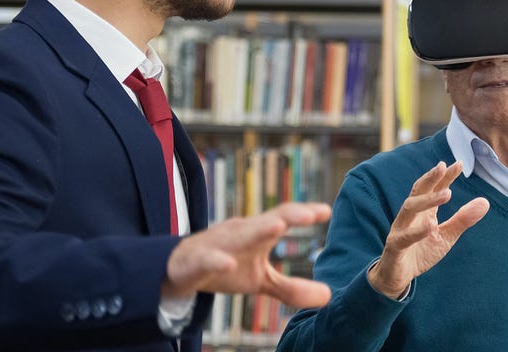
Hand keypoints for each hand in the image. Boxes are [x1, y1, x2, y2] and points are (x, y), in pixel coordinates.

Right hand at [163, 202, 333, 307]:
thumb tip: (329, 296)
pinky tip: (228, 264)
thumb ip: (292, 287)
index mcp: (256, 234)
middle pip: (265, 221)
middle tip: (309, 215)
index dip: (303, 214)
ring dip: (256, 230)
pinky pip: (206, 259)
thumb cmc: (226, 266)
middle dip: (287, 216)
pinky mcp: (196, 262)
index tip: (326, 211)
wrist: (178, 269)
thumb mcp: (261, 281)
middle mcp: (239, 233)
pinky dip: (216, 260)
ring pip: (237, 236)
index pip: (283, 218)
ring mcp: (217, 245)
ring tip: (277, 226)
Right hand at [367, 162, 489, 298]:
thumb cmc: (421, 252)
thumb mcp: (446, 237)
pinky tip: (431, 226)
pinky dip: (417, 231)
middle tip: (443, 166)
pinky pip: (404, 237)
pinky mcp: (395, 247)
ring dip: (427, 200)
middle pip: (418, 191)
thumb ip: (462, 219)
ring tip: (447, 194)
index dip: (445, 176)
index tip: (459, 163)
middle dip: (430, 178)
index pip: (433, 189)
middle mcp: (410, 216)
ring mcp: (400, 230)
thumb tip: (485, 202)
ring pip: (409, 209)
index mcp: (423, 212)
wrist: (397, 276)